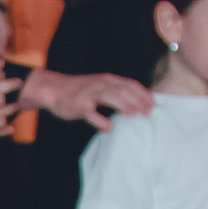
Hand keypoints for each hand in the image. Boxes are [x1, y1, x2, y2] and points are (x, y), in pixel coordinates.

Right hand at [24, 69, 152, 127]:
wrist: (53, 88)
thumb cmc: (80, 90)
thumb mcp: (100, 86)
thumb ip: (116, 92)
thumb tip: (136, 103)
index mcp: (108, 80)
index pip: (130, 84)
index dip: (143, 94)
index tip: (154, 104)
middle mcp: (101, 84)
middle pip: (123, 90)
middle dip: (137, 100)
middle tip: (148, 112)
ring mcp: (89, 94)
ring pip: (109, 97)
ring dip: (123, 104)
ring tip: (134, 114)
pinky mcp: (79, 105)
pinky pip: (91, 113)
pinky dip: (100, 120)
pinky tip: (109, 127)